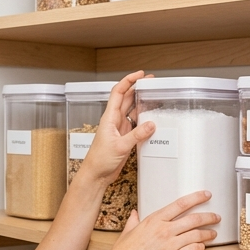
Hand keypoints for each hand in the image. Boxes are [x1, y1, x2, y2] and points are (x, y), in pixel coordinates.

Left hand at [79, 71, 155, 185]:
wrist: (96, 175)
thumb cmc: (100, 160)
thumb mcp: (120, 146)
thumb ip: (137, 135)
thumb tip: (151, 124)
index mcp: (109, 118)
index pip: (118, 92)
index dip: (129, 80)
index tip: (140, 75)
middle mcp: (114, 121)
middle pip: (126, 98)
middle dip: (138, 88)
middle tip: (151, 83)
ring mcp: (119, 129)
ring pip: (131, 111)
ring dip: (141, 103)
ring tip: (153, 97)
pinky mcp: (124, 138)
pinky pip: (135, 125)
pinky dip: (143, 121)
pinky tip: (151, 119)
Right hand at [84, 192, 219, 249]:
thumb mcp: (127, 232)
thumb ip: (133, 221)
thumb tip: (134, 214)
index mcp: (154, 220)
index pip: (181, 204)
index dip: (197, 198)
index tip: (206, 195)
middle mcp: (164, 230)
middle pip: (194, 219)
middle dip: (209, 217)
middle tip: (215, 217)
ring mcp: (170, 245)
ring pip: (196, 235)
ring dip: (208, 234)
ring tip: (213, 233)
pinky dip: (200, 248)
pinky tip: (202, 247)